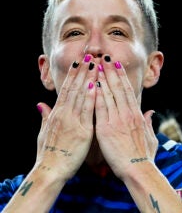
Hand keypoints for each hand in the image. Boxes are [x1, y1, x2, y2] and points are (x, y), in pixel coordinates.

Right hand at [36, 59, 96, 179]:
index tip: (79, 62)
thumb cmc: (49, 153)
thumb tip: (41, 104)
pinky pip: (87, 111)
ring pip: (80, 95)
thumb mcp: (44, 133)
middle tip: (89, 56)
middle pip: (74, 88)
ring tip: (94, 64)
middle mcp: (64, 114)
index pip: (66, 89)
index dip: (73, 75)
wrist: (51, 171)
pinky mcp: (82, 131)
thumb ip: (45, 116)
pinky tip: (95, 86)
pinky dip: (91, 97)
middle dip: (82, 71)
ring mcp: (72, 121)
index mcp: (57, 114)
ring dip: (88, 78)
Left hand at [94, 57, 157, 177]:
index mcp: (137, 115)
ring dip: (103, 78)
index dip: (121, 77)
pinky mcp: (106, 129)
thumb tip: (151, 112)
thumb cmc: (144, 156)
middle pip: (118, 88)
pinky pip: (100, 108)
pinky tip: (92, 84)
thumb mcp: (151, 137)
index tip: (116, 66)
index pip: (128, 91)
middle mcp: (127, 114)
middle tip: (105, 58)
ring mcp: (117, 120)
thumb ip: (149, 122)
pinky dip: (96, 95)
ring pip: (109, 94)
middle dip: (111, 71)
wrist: (138, 169)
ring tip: (97, 65)